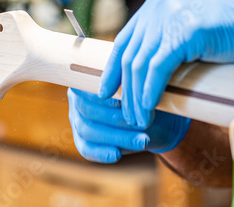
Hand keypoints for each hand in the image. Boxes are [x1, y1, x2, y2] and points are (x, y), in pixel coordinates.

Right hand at [67, 88, 190, 162]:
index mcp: (88, 78)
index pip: (87, 88)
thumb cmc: (147, 95)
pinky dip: (101, 153)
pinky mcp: (83, 140)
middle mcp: (77, 98)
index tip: (122, 104)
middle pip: (88, 111)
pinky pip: (86, 149)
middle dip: (116, 120)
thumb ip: (131, 87)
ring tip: (143, 140)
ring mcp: (77, 120)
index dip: (102, 97)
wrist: (156, 117)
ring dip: (117, 137)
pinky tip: (117, 155)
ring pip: (89, 130)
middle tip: (141, 124)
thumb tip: (127, 94)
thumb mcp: (141, 87)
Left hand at [98, 0, 233, 127]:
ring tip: (138, 119)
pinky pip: (156, 69)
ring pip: (139, 64)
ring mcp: (171, 15)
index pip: (127, 37)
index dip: (113, 67)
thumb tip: (151, 72)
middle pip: (129, 53)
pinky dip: (149, 93)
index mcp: (160, 0)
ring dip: (135, 97)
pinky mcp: (184, 31)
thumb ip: (172, 41)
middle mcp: (160, 3)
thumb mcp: (195, 30)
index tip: (107, 91)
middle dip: (123, 88)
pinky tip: (149, 110)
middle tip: (125, 114)